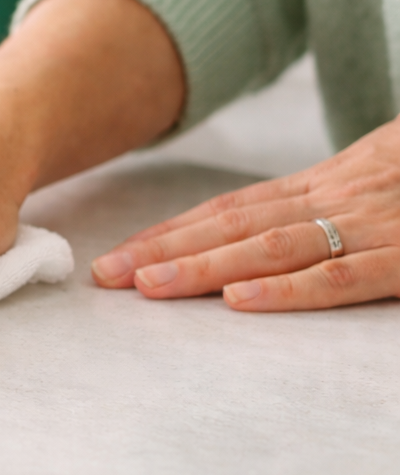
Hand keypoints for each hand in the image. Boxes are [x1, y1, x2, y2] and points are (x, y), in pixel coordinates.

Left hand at [92, 118, 399, 309]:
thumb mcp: (385, 174)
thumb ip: (335, 201)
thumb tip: (274, 232)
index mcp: (329, 183)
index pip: (232, 208)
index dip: (171, 231)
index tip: (120, 254)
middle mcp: (339, 197)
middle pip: (233, 225)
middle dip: (163, 251)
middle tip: (104, 275)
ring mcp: (375, 223)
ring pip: (271, 246)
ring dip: (204, 267)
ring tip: (147, 288)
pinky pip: (344, 273)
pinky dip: (290, 288)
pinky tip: (240, 301)